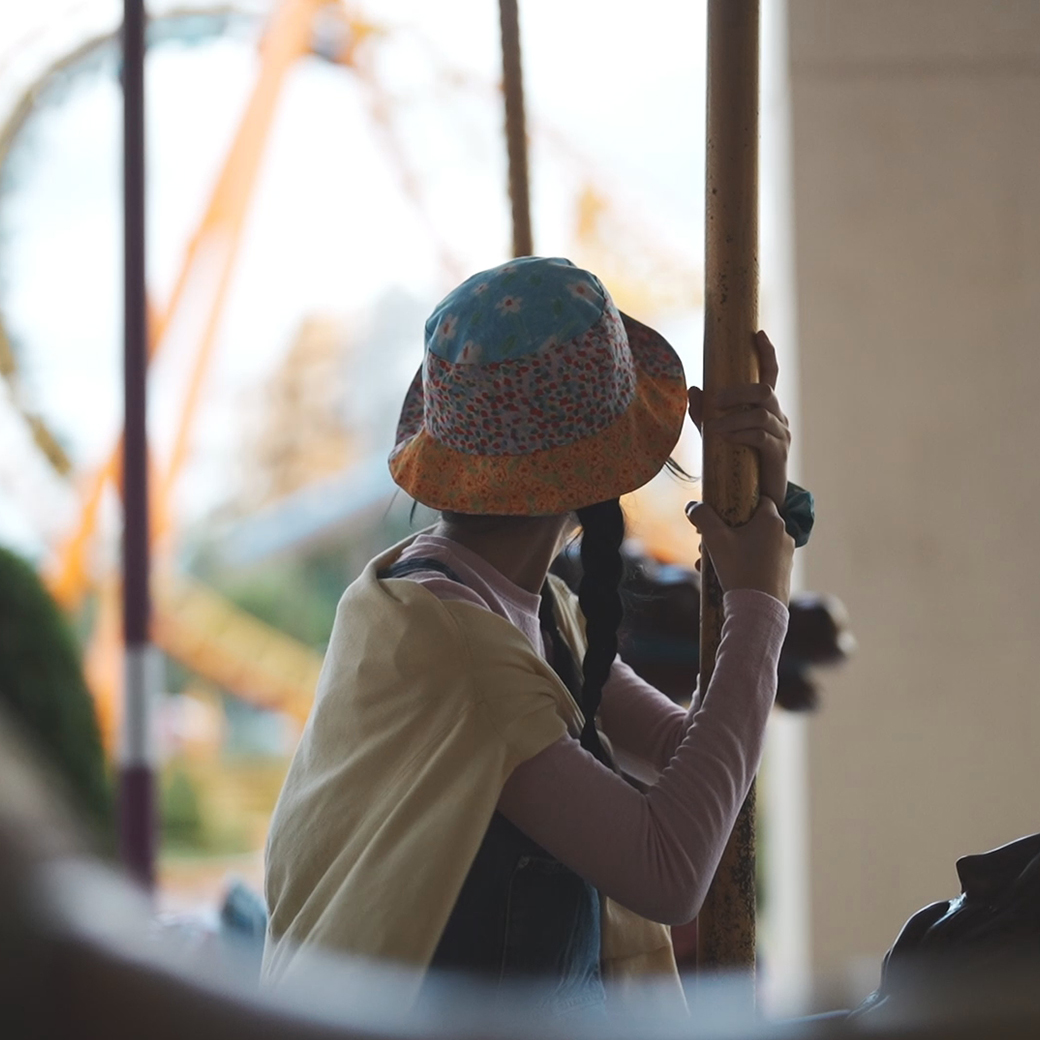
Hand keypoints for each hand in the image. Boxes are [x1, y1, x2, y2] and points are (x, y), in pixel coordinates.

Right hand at [685, 497, 793, 603]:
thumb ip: (702, 516)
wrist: (758, 609)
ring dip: (731, 550)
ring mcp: (786, 556)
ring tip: (709, 564)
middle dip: (727, 532)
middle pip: (753, 524)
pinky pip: (761, 562)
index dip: (739, 503)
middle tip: (707, 543)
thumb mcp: (714, 539)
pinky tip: (724, 576)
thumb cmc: (738, 569)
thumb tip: (692, 506)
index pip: (759, 499)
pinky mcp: (783, 574)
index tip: (721, 514)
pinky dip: (743, 565)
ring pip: (754, 545)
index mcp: (772, 521)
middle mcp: (784, 535)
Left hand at [686, 330, 790, 509]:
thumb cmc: (736, 463)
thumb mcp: (715, 435)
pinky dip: (740, 434)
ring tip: (713, 427)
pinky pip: (760, 436)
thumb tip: (693, 389)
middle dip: (738, 391)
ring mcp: (781, 435)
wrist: (753, 499)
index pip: (770, 374)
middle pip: (764, 390)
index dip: (766, 353)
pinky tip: (725, 438)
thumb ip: (705, 414)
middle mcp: (777, 417)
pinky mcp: (778, 454)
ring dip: (734, 417)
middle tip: (715, 400)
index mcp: (765, 408)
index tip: (757, 334)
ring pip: (761, 413)